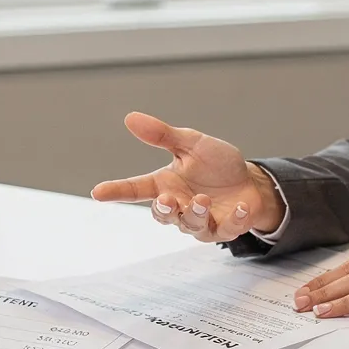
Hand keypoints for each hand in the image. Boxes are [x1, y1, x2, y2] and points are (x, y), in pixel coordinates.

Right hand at [89, 112, 283, 241]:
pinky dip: (234, 220)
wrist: (250, 181)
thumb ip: (163, 136)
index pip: (136, 189)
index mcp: (166, 183)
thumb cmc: (216, 165)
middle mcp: (180, 205)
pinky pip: (226, 230)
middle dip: (163, 210)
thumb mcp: (192, 143)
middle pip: (162, 215)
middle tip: (167, 199)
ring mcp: (201, 221)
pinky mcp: (225, 229)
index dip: (117, 191)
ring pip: (191, 226)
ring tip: (203, 200)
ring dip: (196, 213)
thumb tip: (130, 118)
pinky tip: (240, 207)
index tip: (98, 192)